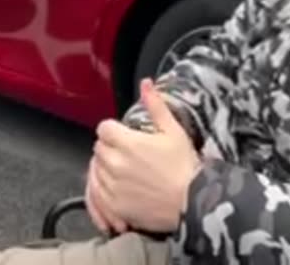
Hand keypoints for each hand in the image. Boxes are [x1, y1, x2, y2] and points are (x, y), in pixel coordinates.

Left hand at [92, 79, 201, 233]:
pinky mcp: (114, 205)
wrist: (194, 203)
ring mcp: (112, 186)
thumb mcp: (174, 131)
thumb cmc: (185, 167)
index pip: (104, 128)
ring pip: (95, 170)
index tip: (123, 135)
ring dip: (105, 167)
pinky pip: (96, 193)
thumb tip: (145, 84)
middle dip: (110, 147)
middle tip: (127, 153)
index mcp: (127, 142)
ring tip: (124, 171)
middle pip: (98, 148)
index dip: (113, 129)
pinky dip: (103, 189)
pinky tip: (116, 187)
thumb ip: (155, 106)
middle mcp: (115, 163)